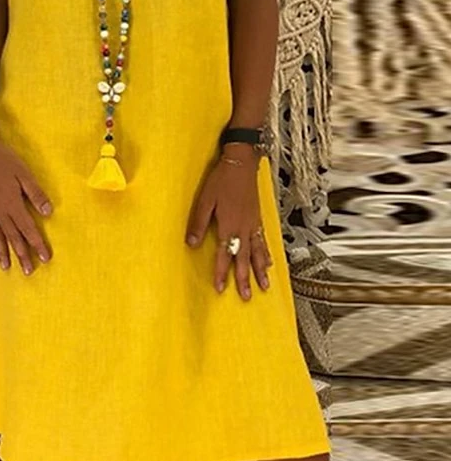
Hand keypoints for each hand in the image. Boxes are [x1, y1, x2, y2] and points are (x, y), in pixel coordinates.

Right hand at [0, 134, 52, 274]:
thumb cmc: (1, 158)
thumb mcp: (24, 173)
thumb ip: (36, 194)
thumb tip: (48, 211)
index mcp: (12, 204)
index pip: (28, 230)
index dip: (37, 245)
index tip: (44, 258)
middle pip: (12, 238)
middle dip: (21, 255)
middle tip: (28, 271)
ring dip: (2, 252)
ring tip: (6, 267)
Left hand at [186, 145, 271, 299]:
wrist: (242, 163)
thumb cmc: (221, 180)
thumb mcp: (205, 200)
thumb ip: (199, 223)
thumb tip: (191, 243)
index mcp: (229, 225)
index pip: (225, 254)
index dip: (222, 272)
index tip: (221, 288)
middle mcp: (243, 228)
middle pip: (243, 258)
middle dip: (244, 279)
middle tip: (246, 297)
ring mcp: (253, 224)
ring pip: (258, 253)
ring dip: (260, 271)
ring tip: (264, 287)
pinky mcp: (258, 219)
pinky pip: (264, 242)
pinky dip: (267, 254)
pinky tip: (269, 263)